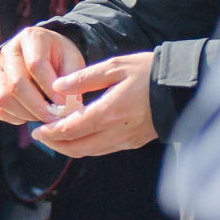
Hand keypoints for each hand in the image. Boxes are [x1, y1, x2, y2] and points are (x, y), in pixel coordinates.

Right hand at [0, 26, 85, 125]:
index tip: (64, 104)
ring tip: (45, 117)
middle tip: (54, 118)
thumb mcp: (73, 60)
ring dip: (26, 113)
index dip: (50, 88)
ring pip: (4, 98)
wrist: (46, 56)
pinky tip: (32, 115)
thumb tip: (65, 104)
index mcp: (31, 38)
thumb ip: (73, 79)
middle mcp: (9, 51)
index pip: (35, 64)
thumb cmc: (61, 58)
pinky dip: (15, 117)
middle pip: (16, 83)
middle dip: (37, 106)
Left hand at [32, 52, 158, 155]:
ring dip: (70, 147)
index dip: (51, 132)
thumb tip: (57, 87)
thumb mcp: (114, 67)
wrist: (183, 86)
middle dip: (56, 144)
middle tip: (41, 136)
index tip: (37, 130)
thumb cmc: (148, 72)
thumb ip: (84, 78)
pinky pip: (104, 149)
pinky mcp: (135, 142)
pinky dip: (87, 146)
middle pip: (78, 147)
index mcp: (110, 112)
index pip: (71, 130)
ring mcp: (127, 139)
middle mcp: (117, 131)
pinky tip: (80, 135)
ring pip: (91, 152)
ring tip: (56, 136)